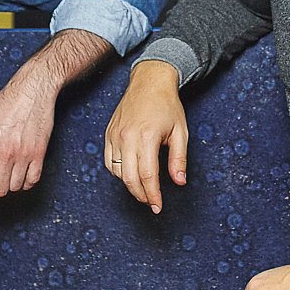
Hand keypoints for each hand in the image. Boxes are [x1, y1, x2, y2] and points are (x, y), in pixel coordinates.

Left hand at [0, 72, 57, 210]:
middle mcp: (5, 151)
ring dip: (10, 184)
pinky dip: (26, 181)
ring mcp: (24, 153)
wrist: (33, 90)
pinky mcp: (39, 152)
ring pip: (15, 187)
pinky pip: (33, 180)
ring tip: (8, 173)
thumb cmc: (5, 102)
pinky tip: (22, 174)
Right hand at [102, 60, 187, 213]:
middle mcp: (127, 137)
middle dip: (141, 195)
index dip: (153, 195)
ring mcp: (115, 135)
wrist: (149, 82)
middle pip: (129, 178)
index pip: (147, 175)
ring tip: (143, 189)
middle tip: (152, 203)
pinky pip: (108, 161)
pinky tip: (129, 174)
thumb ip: (178, 159)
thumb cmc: (167, 106)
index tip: (158, 207)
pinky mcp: (109, 133)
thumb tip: (179, 182)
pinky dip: (117, 172)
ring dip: (130, 185)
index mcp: (146, 137)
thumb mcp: (180, 132)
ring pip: (117, 171)